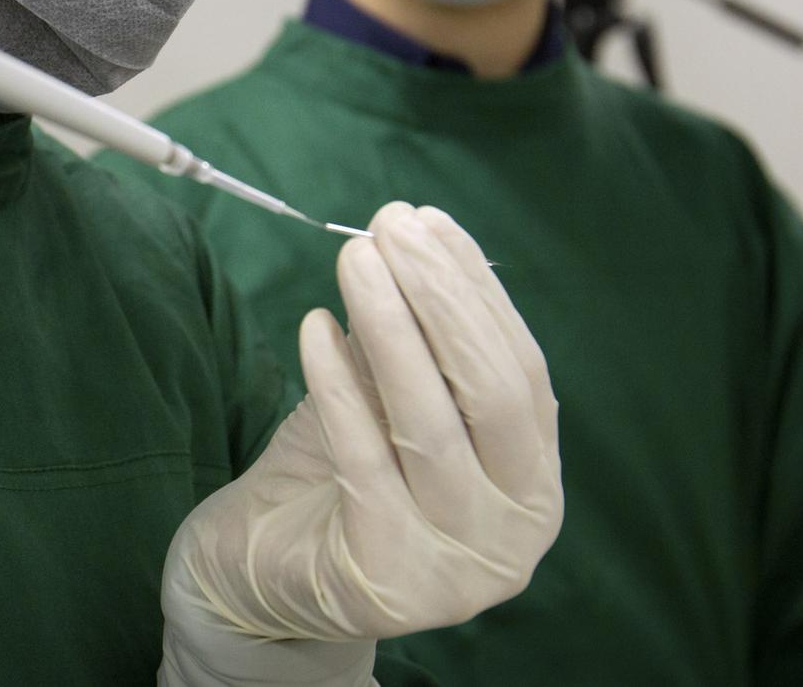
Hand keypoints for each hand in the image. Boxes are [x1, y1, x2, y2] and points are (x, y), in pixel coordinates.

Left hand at [161, 203, 560, 680]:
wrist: (268, 578)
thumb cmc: (341, 480)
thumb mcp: (389, 405)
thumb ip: (417, 345)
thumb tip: (415, 239)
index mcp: (534, 483)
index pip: (520, 372)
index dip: (478, 292)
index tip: (430, 223)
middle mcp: (515, 532)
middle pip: (491, 396)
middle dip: (441, 299)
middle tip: (390, 227)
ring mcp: (458, 566)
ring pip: (431, 426)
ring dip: (391, 328)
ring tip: (355, 259)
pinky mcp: (388, 579)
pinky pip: (365, 461)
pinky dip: (340, 386)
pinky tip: (316, 328)